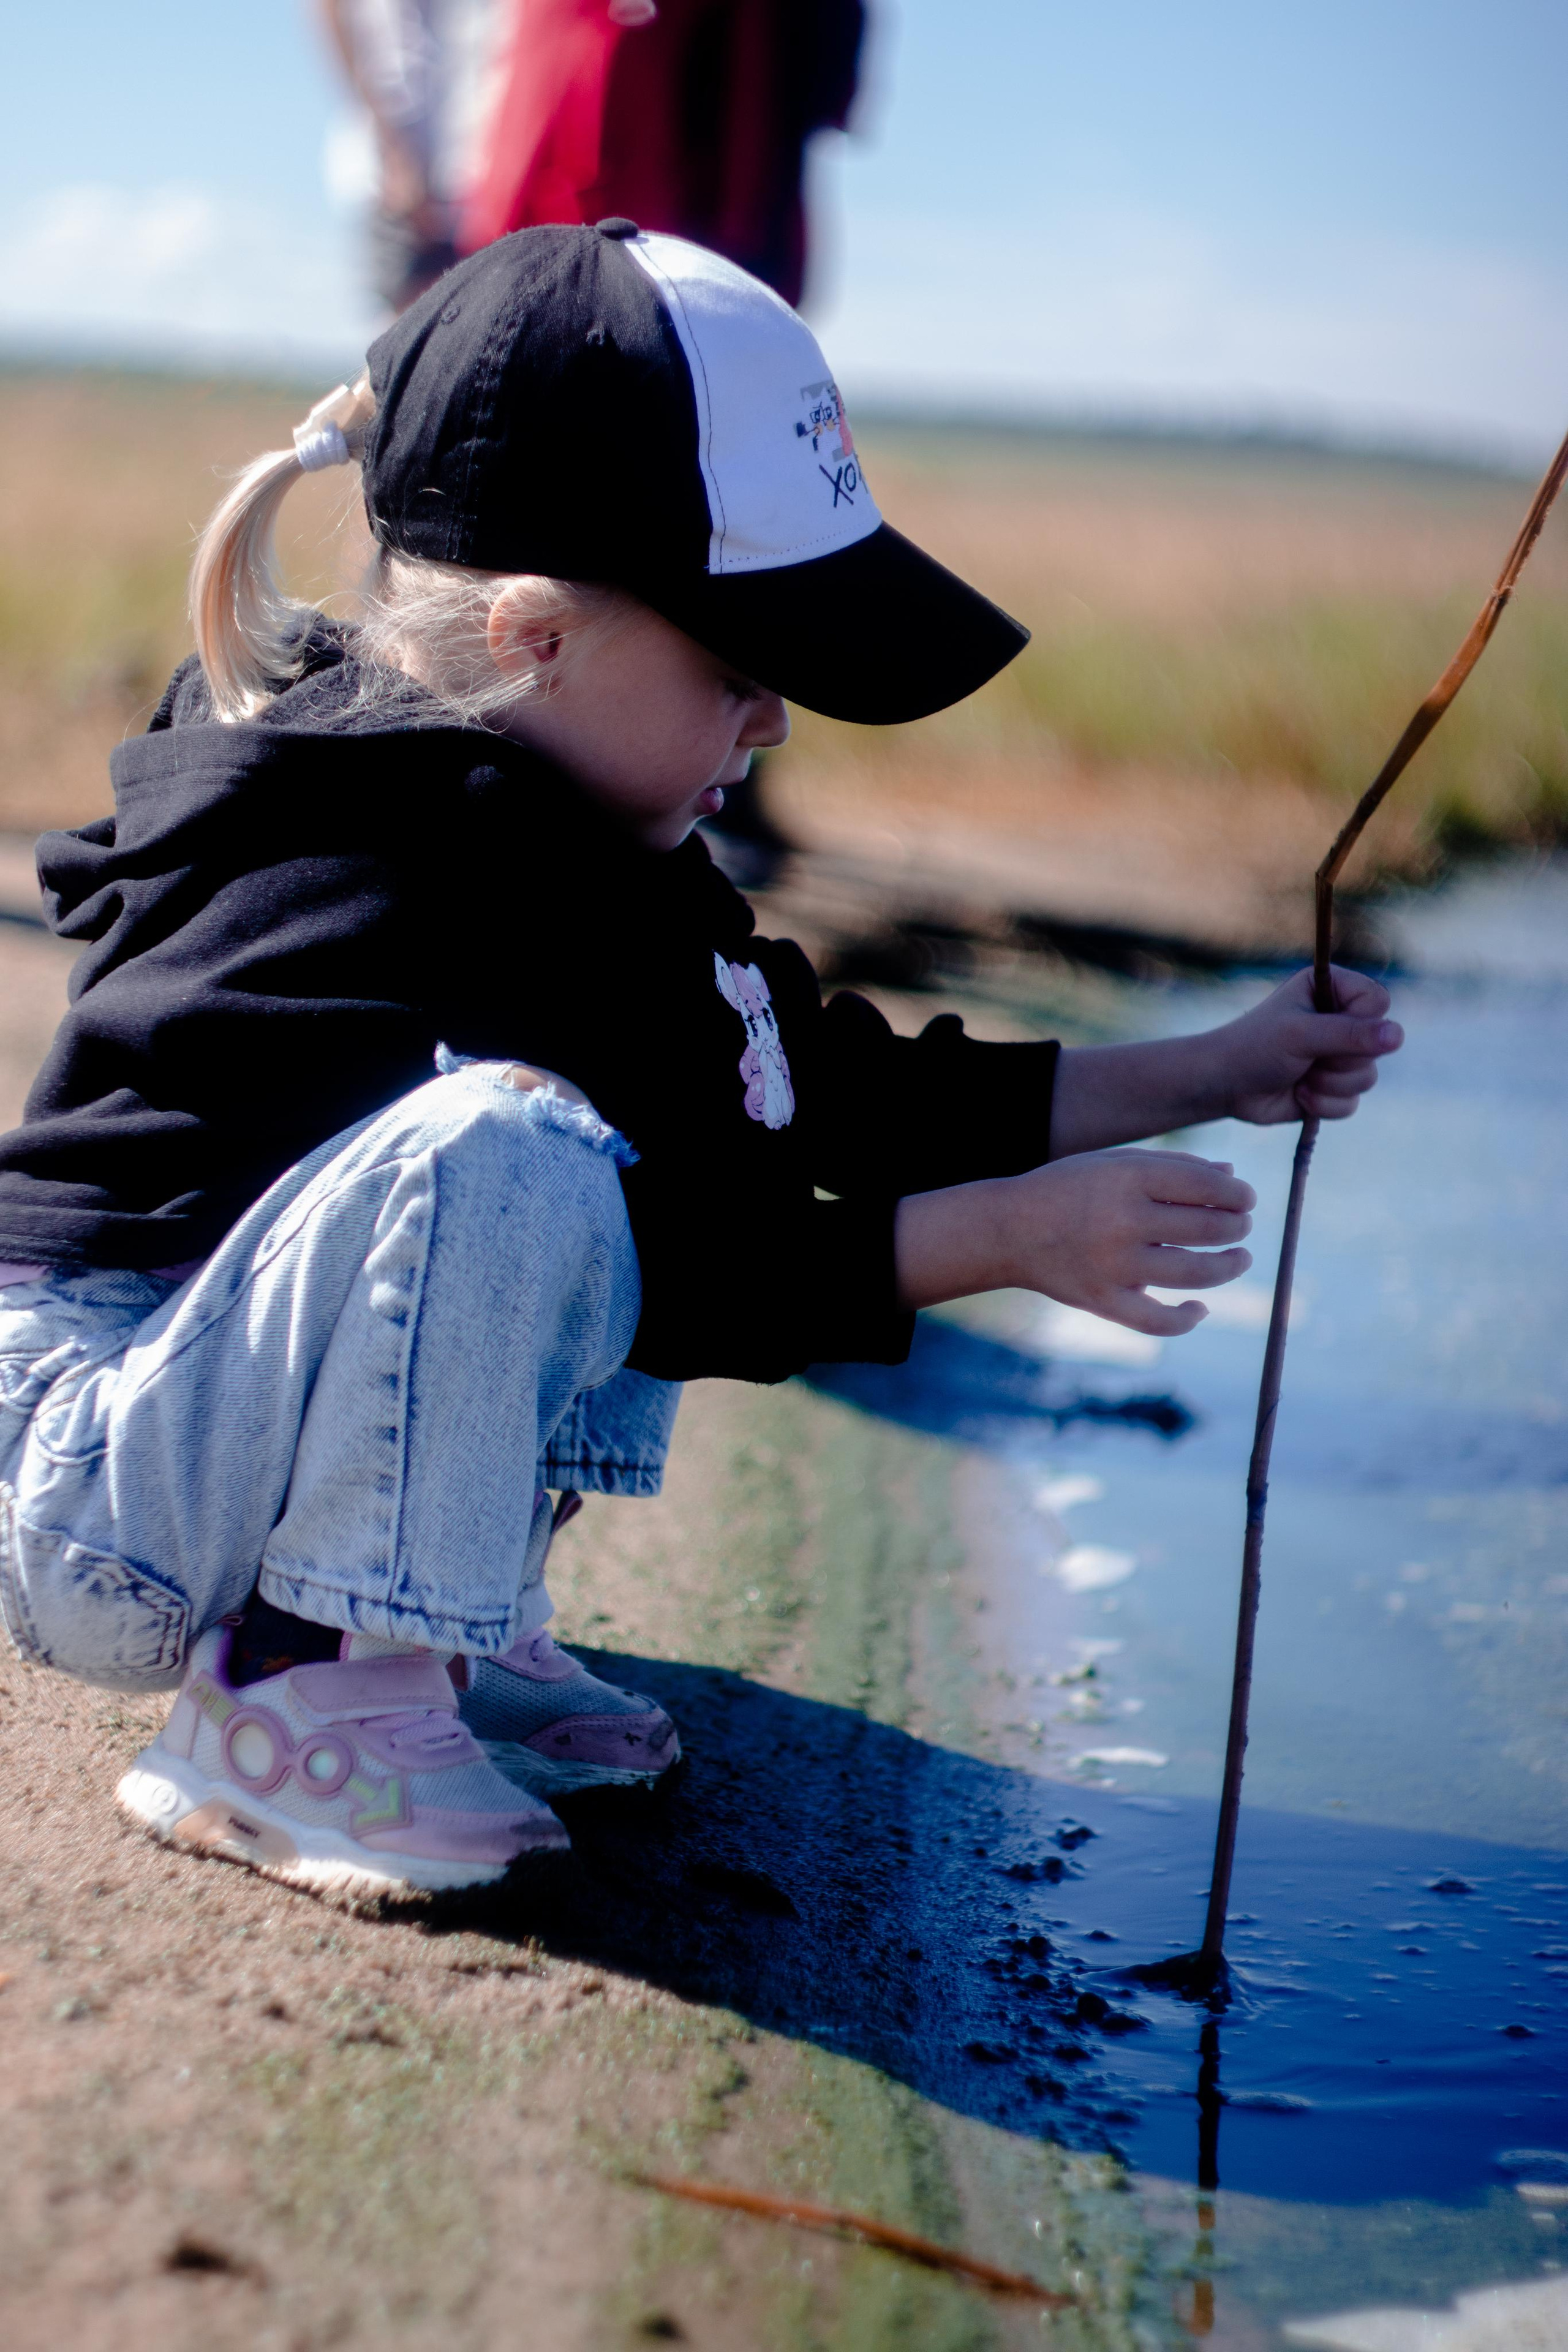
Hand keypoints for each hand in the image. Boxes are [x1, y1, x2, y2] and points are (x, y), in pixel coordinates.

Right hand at [1006, 1148, 1254, 1333]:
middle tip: (1240, 1227)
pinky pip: (1158, 1321)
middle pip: (1207, 1230)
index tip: (1246, 1199)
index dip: (1238, 1195)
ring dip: (1228, 1266)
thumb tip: (1232, 1179)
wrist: (1008, 1230)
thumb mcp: (1115, 1163)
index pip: (1205, 1187)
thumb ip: (1174, 1167)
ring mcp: (1112, 1265)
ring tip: (1238, 1257)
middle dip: (1236, 1228)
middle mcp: (1121, 1220)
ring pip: (1195, 1274)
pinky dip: (1187, 1318)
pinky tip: (1200, 1308)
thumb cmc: (1070, 1189)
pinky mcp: (1102, 1301)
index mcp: (1127, 1177)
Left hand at [1214, 965, 1402, 1124]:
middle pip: (1378, 1046)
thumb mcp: (1301, 1034)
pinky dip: (1325, 1105)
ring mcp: (1339, 1055)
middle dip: (1339, 1061)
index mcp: (1332, 989)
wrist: (1225, 1086)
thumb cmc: (1254, 1048)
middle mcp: (1340, 1019)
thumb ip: (1350, 1034)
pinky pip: (1352, 1103)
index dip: (1362, 1022)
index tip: (1326, 1029)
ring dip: (1330, 1085)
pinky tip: (1299, 1095)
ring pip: (1368, 1078)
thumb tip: (1398, 1036)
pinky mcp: (1333, 1088)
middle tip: (1306, 1058)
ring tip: (1300, 1077)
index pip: (1378, 1002)